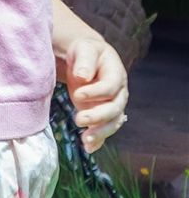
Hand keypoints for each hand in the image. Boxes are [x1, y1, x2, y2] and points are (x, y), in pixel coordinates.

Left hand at [59, 30, 128, 151]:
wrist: (85, 58)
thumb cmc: (84, 51)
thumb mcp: (84, 49)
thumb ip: (85, 61)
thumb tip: (83, 76)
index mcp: (116, 74)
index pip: (110, 87)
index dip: (96, 93)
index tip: (77, 95)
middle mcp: (119, 93)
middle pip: (114, 109)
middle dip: (97, 116)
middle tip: (78, 120)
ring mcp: (112, 105)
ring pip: (112, 123)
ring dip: (100, 133)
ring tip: (85, 140)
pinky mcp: (103, 115)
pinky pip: (105, 130)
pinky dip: (99, 141)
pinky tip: (89, 148)